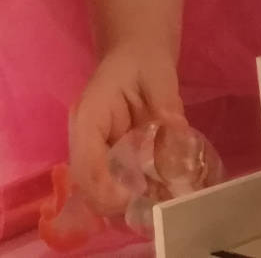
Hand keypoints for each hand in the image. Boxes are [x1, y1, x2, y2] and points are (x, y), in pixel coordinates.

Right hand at [67, 43, 187, 216]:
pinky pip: (110, 186)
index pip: (86, 163)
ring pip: (96, 192)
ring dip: (124, 205)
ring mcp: (91, 149)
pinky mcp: (104, 157)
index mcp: (89, 115)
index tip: (138, 197)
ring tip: (158, 204)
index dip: (107, 189)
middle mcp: (82, 137)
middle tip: (154, 207)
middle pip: (86, 186)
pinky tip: (155, 196)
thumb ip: (167, 103)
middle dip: (116, 205)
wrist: (136, 53)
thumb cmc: (143, 60)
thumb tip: (178, 132)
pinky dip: (130, 197)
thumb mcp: (158, 75)